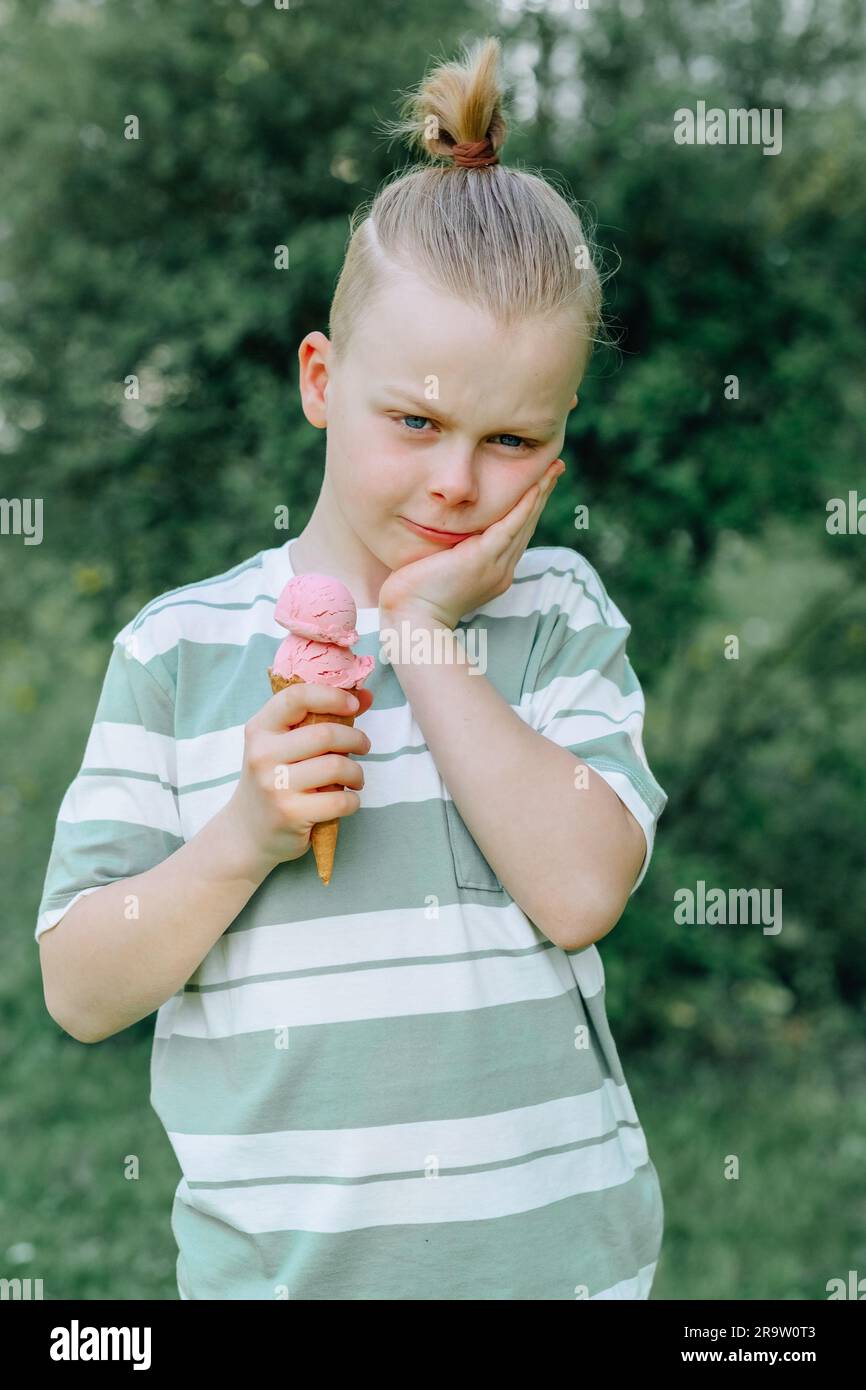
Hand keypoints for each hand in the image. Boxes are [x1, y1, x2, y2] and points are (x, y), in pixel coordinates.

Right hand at [224, 681, 374, 873]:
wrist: (247, 832)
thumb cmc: (274, 780)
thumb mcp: (284, 745)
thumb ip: (321, 717)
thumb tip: (366, 695)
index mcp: (260, 729)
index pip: (297, 697)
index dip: (332, 696)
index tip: (353, 705)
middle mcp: (262, 754)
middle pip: (325, 734)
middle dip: (356, 739)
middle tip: (363, 746)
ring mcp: (274, 785)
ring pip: (337, 766)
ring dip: (357, 773)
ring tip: (355, 778)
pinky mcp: (290, 814)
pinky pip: (340, 800)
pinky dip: (353, 800)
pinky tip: (347, 800)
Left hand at [378, 457, 566, 628]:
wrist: (413, 620)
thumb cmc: (415, 599)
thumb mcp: (439, 570)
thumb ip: (449, 553)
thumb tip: (444, 539)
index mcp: (493, 572)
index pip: (515, 533)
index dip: (528, 507)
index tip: (538, 485)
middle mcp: (501, 569)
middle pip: (526, 523)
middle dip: (541, 494)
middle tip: (555, 468)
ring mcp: (495, 565)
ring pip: (524, 521)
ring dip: (540, 492)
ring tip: (553, 468)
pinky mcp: (483, 558)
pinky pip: (511, 525)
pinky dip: (525, 504)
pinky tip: (536, 486)